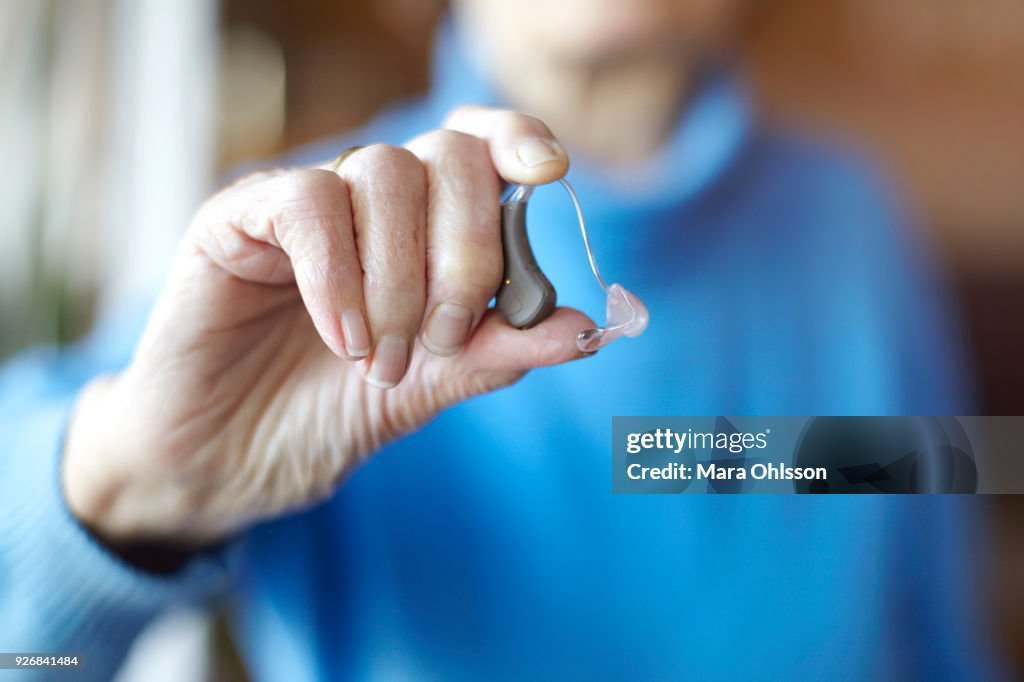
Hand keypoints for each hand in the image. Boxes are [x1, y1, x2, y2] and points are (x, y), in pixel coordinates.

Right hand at [63, 107, 592, 546]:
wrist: (226, 463)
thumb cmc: (326, 415)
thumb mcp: (428, 387)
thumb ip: (497, 350)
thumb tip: (584, 328)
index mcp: (422, 227)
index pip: (479, 144)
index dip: (517, 142)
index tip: (550, 172)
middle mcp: (368, 203)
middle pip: (446, 157)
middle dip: (464, 255)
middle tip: (438, 339)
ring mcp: (302, 204)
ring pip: (381, 173)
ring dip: (398, 279)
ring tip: (380, 359)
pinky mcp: (236, 219)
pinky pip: (306, 203)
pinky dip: (338, 273)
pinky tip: (342, 338)